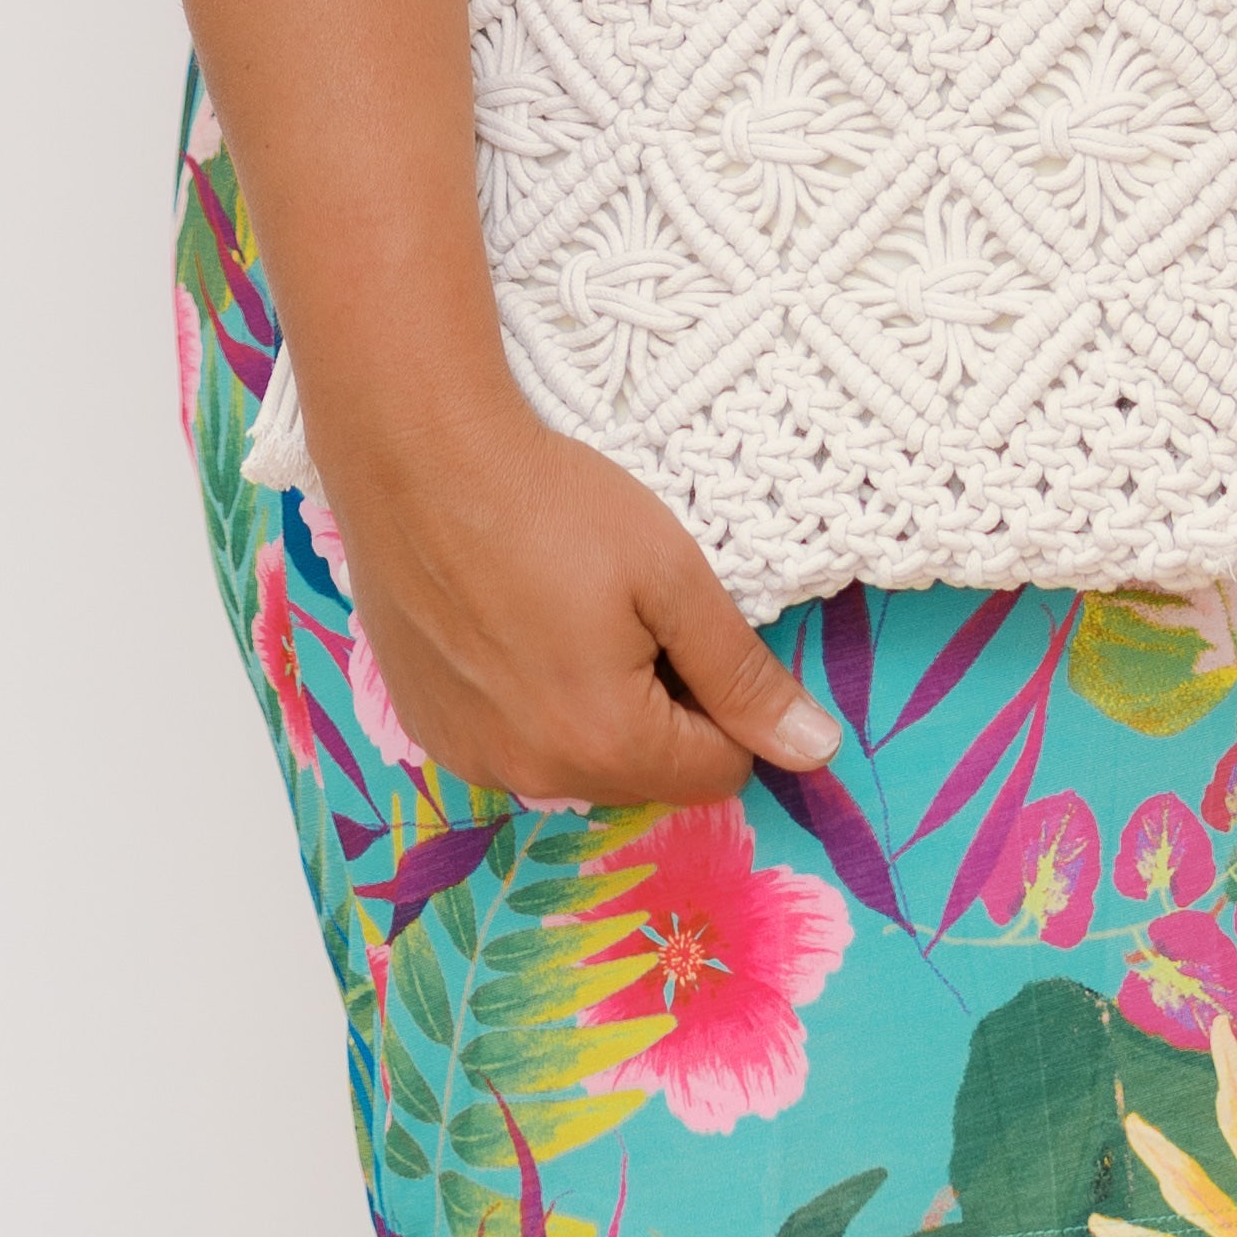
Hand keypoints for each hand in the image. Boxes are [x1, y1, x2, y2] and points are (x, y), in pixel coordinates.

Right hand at [323, 390, 839, 810]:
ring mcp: (471, 758)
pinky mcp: (428, 729)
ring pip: (577, 761)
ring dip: (593, 710)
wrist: (420, 460)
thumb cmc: (554, 507)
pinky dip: (526, 701)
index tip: (691, 630)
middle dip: (661, 710)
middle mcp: (534, 776)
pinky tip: (511, 624)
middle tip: (630, 614)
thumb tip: (817, 752)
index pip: (719, 771)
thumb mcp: (673, 579)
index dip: (728, 703)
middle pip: (647, 773)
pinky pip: (510, 743)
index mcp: (609, 746)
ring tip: (566, 613)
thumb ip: (744, 677)